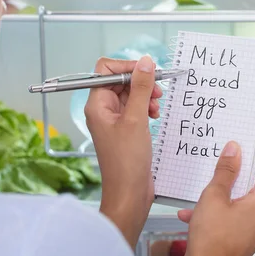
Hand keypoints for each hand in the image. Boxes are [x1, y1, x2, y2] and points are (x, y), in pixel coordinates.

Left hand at [85, 56, 161, 247]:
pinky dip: (147, 108)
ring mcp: (114, 120)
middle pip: (120, 80)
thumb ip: (141, 88)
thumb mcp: (136, 119)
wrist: (129, 193)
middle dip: (140, 82)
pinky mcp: (125, 129)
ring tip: (156, 106)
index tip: (147, 71)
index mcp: (97, 105)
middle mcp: (102, 110)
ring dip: (145, 95)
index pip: (106, 70)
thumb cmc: (126, 162)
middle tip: (157, 91)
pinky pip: (135, 108)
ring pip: (130, 94)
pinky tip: (155, 116)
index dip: (127, 67)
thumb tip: (145, 62)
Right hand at [178, 133, 254, 255]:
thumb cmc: (211, 237)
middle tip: (225, 156)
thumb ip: (226, 170)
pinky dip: (222, 208)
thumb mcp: (213, 196)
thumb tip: (234, 148)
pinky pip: (240, 213)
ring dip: (227, 189)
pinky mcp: (251, 235)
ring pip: (248, 196)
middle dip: (242, 167)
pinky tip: (193, 212)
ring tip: (202, 187)